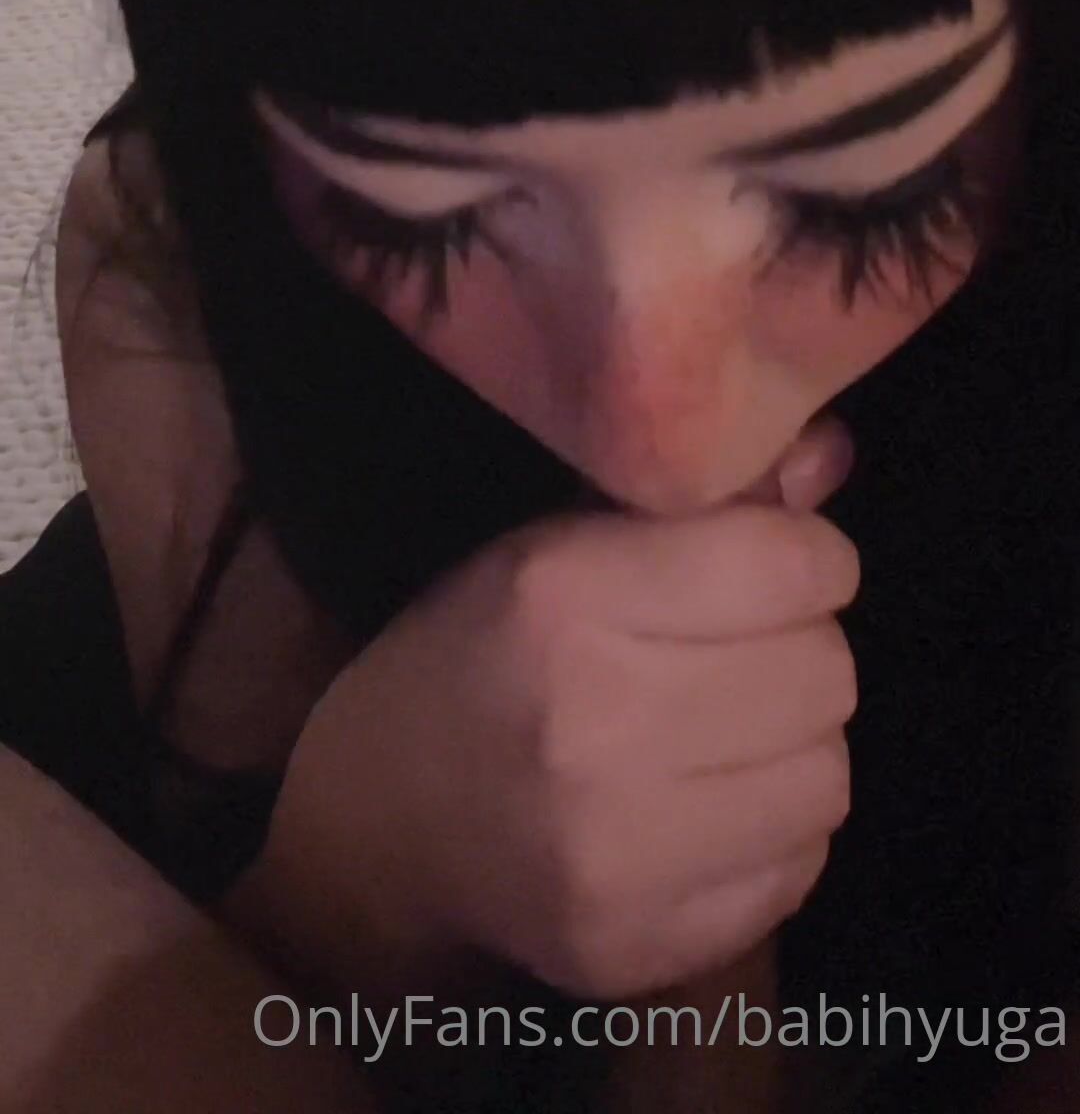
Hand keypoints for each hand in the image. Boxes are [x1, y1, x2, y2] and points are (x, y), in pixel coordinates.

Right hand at [262, 424, 858, 1001]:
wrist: (376, 827)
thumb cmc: (476, 656)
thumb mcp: (552, 547)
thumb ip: (697, 503)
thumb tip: (832, 455)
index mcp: (561, 596)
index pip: (788, 566)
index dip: (809, 557)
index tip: (783, 565)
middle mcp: (591, 722)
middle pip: (823, 672)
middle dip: (801, 648)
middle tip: (744, 653)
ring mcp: (616, 852)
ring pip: (826, 775)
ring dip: (796, 744)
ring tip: (729, 730)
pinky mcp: (639, 945)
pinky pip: (796, 868)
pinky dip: (774, 830)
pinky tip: (709, 806)